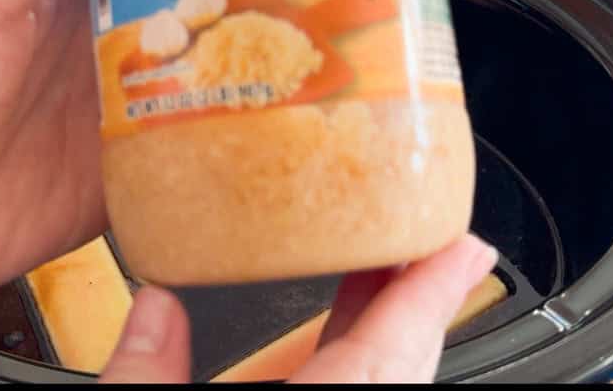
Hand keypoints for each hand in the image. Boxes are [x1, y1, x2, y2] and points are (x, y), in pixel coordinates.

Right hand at [99, 235, 497, 383]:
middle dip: (418, 296)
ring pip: (383, 380)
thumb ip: (145, 371)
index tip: (467, 246)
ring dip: (389, 324)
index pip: (391, 351)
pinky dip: (359, 357)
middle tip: (432, 235)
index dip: (433, 293)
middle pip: (402, 364)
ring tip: (382, 265)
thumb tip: (155, 305)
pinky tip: (339, 333)